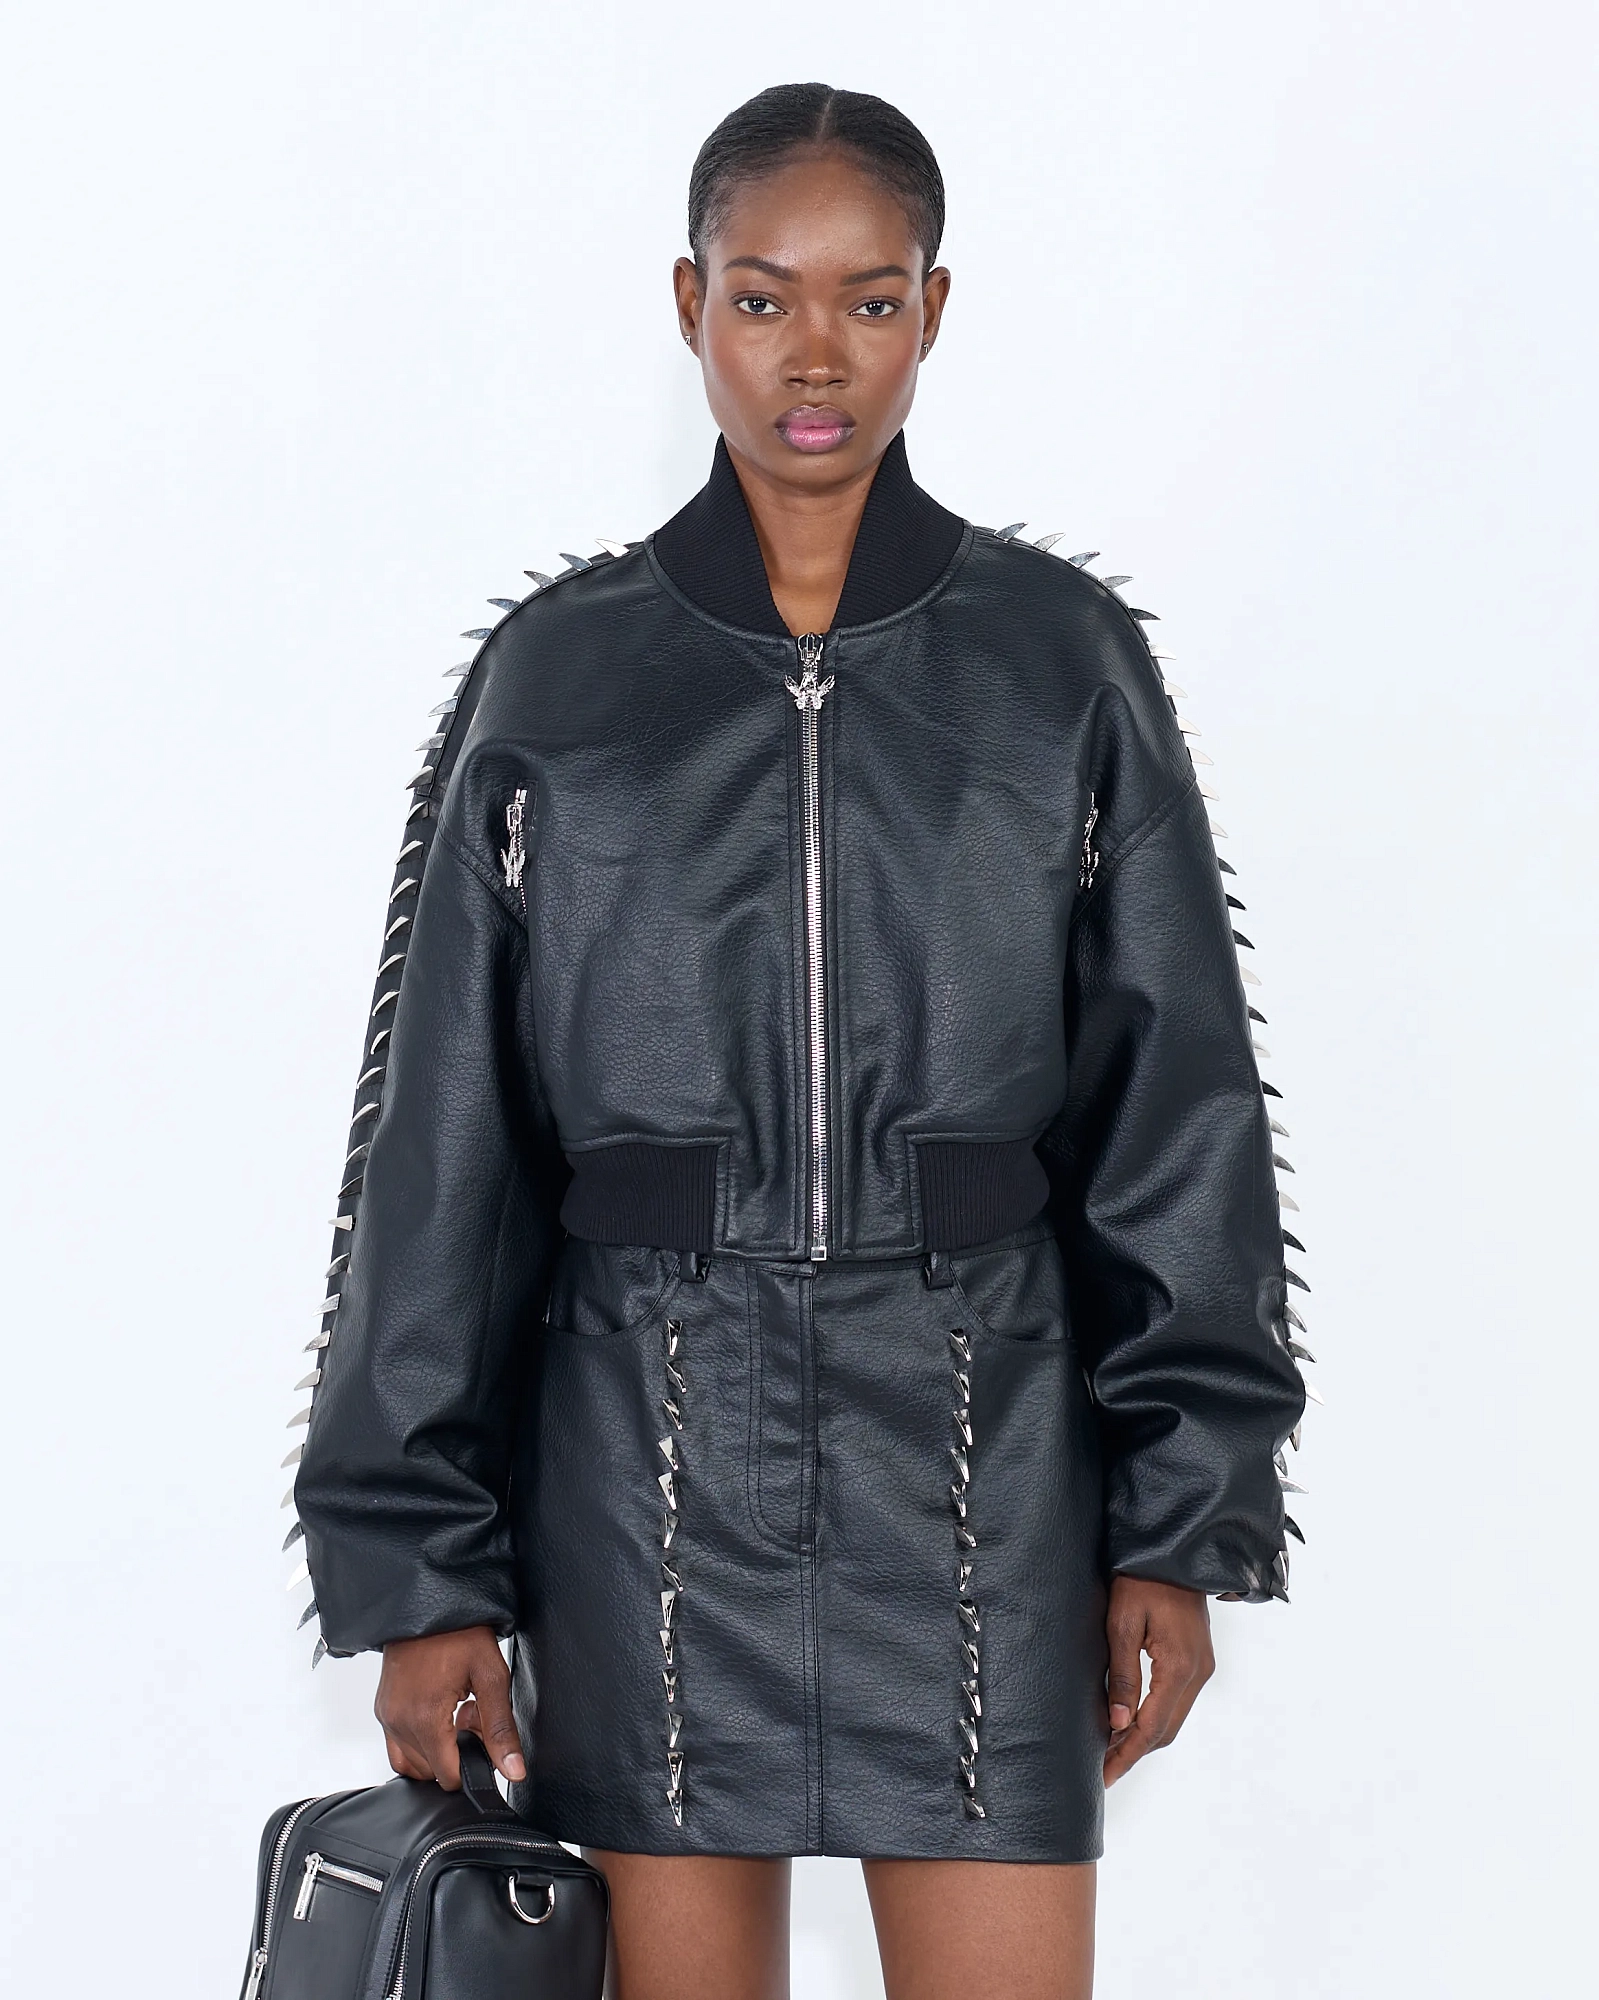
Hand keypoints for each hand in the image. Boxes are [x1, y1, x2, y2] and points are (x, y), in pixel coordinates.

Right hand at [375, 1625, 524, 1788]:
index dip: (475, 1764)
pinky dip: (420, 1742)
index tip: (484, 1735)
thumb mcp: (491, 1676)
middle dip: (457, 1755)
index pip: (450, 1777)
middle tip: (473, 1716)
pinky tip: (439, 1714)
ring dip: (437, 1751)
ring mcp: (387, 1716)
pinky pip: (398, 1746)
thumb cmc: (461, 1632)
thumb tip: (513, 1770)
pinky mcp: (383, 1709)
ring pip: (413, 1763)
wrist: (430, 1603)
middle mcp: (399, 1722)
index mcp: (426, 1718)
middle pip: (432, 1772)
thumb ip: (501, 1728)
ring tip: (456, 1713)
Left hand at [1102, 1575, 1213, 1786]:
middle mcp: (1197, 1673)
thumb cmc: (1140, 1580)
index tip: (1104, 1776)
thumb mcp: (1122, 1623)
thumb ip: (1122, 1674)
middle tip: (1102, 1770)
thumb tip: (1118, 1722)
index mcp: (1179, 1667)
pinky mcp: (1199, 1660)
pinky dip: (1154, 1718)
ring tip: (1110, 1750)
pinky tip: (1130, 1720)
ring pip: (1173, 1719)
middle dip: (1133, 1752)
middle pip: (1165, 1730)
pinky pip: (1177, 1702)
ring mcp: (1202, 1668)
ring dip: (1144, 1737)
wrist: (1173, 1551)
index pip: (1150, 1727)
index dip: (1126, 1754)